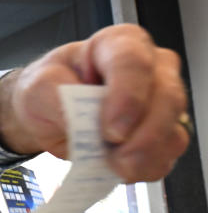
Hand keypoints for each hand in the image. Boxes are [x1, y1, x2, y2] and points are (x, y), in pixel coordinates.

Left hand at [0, 23, 188, 182]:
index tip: (111, 130)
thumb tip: (81, 121)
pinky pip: (167, 155)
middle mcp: (150, 68)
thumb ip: (59, 98)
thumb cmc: (48, 88)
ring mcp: (160, 102)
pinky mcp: (160, 133)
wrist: (45, 113)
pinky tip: (119, 167)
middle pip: (168, 98)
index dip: (128, 98)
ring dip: (143, 156)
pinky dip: (144, 168)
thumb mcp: (39, 85)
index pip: (135, 63)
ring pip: (173, 131)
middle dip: (143, 135)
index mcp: (119, 44)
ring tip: (110, 163)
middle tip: (114, 155)